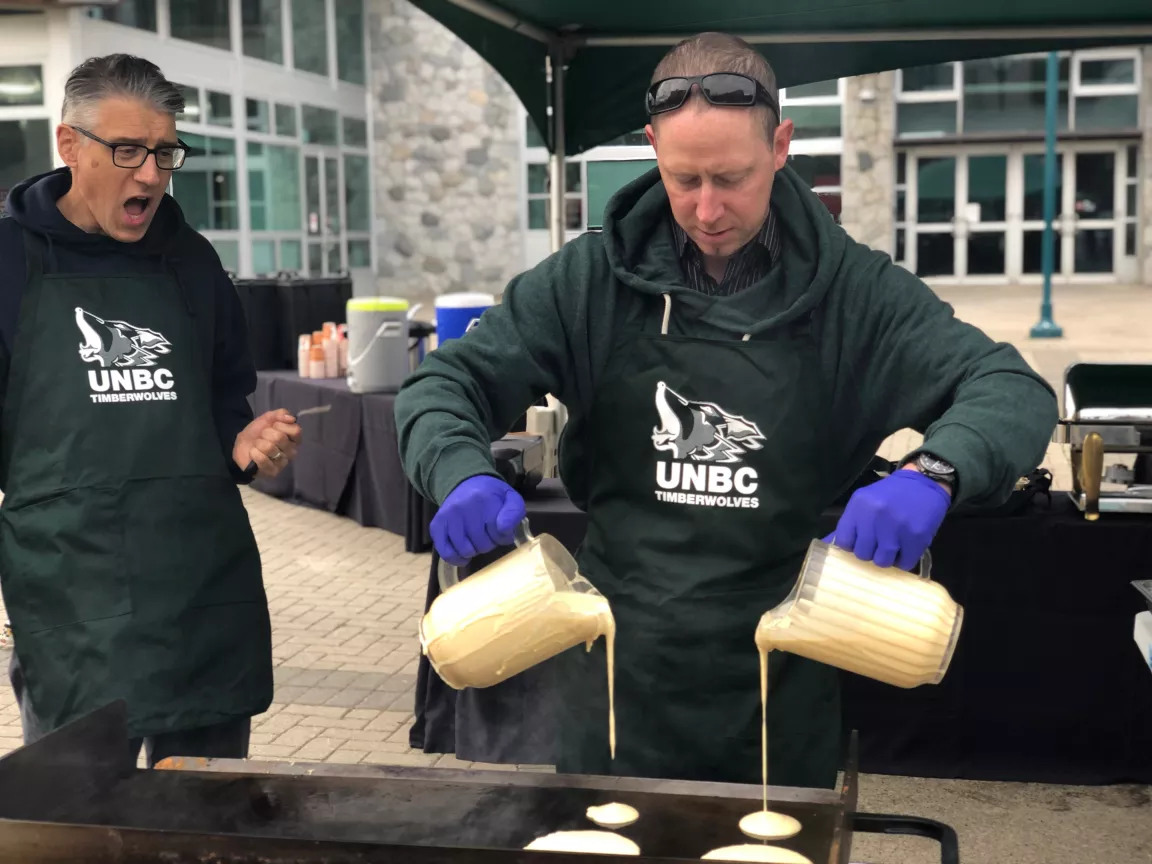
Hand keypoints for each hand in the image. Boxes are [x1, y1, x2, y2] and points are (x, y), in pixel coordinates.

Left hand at [233, 409, 300, 478]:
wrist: (241, 446)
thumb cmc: (257, 433)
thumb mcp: (267, 419)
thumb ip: (280, 414)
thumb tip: (291, 418)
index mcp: (293, 439)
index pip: (296, 431)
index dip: (281, 425)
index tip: (273, 425)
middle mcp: (292, 452)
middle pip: (281, 438)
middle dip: (266, 433)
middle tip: (262, 435)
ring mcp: (283, 463)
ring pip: (270, 447)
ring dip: (259, 443)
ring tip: (257, 445)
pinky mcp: (272, 472)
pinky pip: (263, 459)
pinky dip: (254, 453)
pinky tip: (253, 453)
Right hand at [431, 475, 525, 567]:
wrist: (465, 483)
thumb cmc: (491, 496)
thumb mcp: (511, 498)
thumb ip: (514, 512)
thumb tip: (504, 529)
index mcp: (485, 499)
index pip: (500, 533)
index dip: (504, 536)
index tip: (501, 529)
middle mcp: (464, 507)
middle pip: (483, 545)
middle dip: (489, 543)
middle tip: (487, 532)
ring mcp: (448, 516)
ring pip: (465, 551)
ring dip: (474, 550)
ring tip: (475, 538)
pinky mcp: (436, 525)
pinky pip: (446, 553)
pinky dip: (456, 558)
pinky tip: (463, 554)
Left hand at [824, 468, 950, 570]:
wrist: (923, 483)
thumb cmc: (891, 494)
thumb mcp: (865, 501)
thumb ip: (851, 523)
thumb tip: (830, 544)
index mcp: (859, 506)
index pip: (843, 542)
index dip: (851, 546)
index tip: (860, 543)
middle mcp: (875, 517)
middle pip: (863, 555)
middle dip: (871, 552)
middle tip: (879, 544)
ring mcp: (896, 528)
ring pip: (882, 562)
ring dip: (888, 557)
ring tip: (894, 546)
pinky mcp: (916, 537)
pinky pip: (904, 564)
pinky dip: (904, 560)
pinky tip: (906, 548)